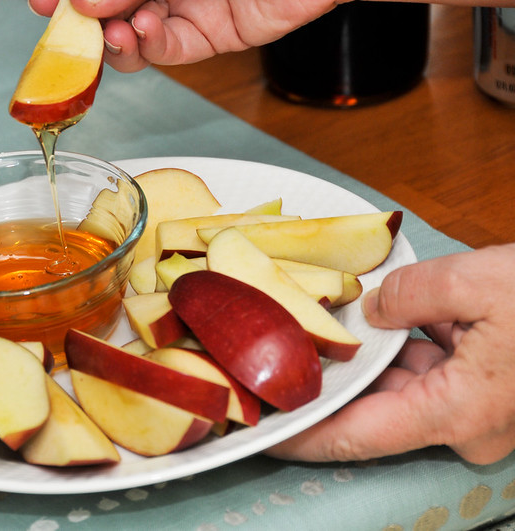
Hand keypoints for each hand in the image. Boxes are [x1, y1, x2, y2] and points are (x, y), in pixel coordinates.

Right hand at [28, 0, 341, 71]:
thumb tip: (84, 4)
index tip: (38, 3)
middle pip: (107, 9)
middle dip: (82, 19)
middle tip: (62, 21)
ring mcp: (184, 7)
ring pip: (133, 35)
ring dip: (114, 37)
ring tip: (108, 30)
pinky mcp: (210, 36)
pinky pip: (170, 48)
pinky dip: (150, 44)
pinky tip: (142, 30)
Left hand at [266, 244, 514, 464]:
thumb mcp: (479, 283)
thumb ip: (410, 293)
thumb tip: (371, 306)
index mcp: (456, 412)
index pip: (353, 437)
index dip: (299, 434)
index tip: (260, 426)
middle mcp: (461, 423)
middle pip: (370, 410)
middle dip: (322, 386)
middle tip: (269, 366)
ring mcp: (472, 408)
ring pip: (397, 387)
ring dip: (359, 360)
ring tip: (305, 334)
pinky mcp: (480, 388)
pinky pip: (424, 371)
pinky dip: (395, 347)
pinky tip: (366, 319)